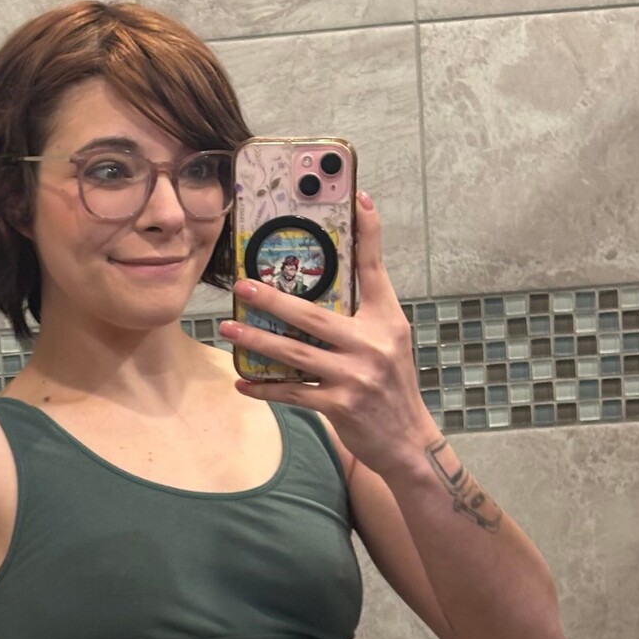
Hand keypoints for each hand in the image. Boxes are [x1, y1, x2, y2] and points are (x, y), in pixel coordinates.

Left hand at [217, 191, 432, 476]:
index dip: (369, 232)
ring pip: (296, 353)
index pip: (376, 269)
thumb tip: (336, 278)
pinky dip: (265, 388)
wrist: (408, 441)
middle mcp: (373, 344)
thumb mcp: (390, 340)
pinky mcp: (341, 406)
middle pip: (314, 316)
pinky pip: (293, 392)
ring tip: (230, 328)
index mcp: (387, 321)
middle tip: (243, 286)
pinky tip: (242, 382)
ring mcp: (356, 377)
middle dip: (274, 300)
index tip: (359, 198)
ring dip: (257, 341)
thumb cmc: (391, 385)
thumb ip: (365, 309)